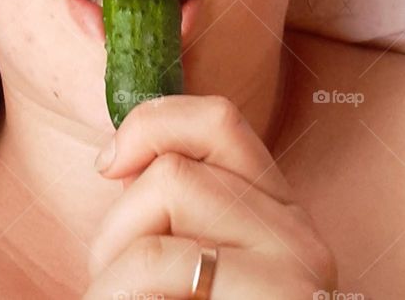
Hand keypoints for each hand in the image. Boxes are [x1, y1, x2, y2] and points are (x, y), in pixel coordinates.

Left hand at [83, 94, 337, 299]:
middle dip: (116, 227)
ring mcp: (291, 274)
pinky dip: (116, 291)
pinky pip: (159, 259)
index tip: (108, 166)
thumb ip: (174, 214)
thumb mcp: (189, 270)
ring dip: (113, 263)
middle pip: (174, 169)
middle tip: (117, 291)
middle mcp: (296, 235)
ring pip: (165, 196)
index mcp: (275, 215)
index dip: (153, 122)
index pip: (218, 121)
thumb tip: (116, 156)